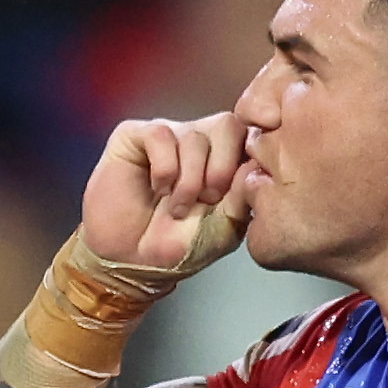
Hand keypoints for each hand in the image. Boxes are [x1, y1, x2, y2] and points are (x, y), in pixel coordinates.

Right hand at [80, 114, 253, 271]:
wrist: (131, 262)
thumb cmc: (176, 247)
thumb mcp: (224, 228)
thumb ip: (243, 194)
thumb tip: (255, 163)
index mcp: (225, 159)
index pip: (250, 134)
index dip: (247, 159)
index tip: (234, 194)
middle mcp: (199, 142)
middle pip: (228, 125)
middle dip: (222, 168)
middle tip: (208, 200)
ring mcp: (169, 136)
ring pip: (194, 135)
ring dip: (189, 180)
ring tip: (177, 208)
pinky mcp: (136, 136)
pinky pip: (161, 135)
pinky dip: (165, 169)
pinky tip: (158, 189)